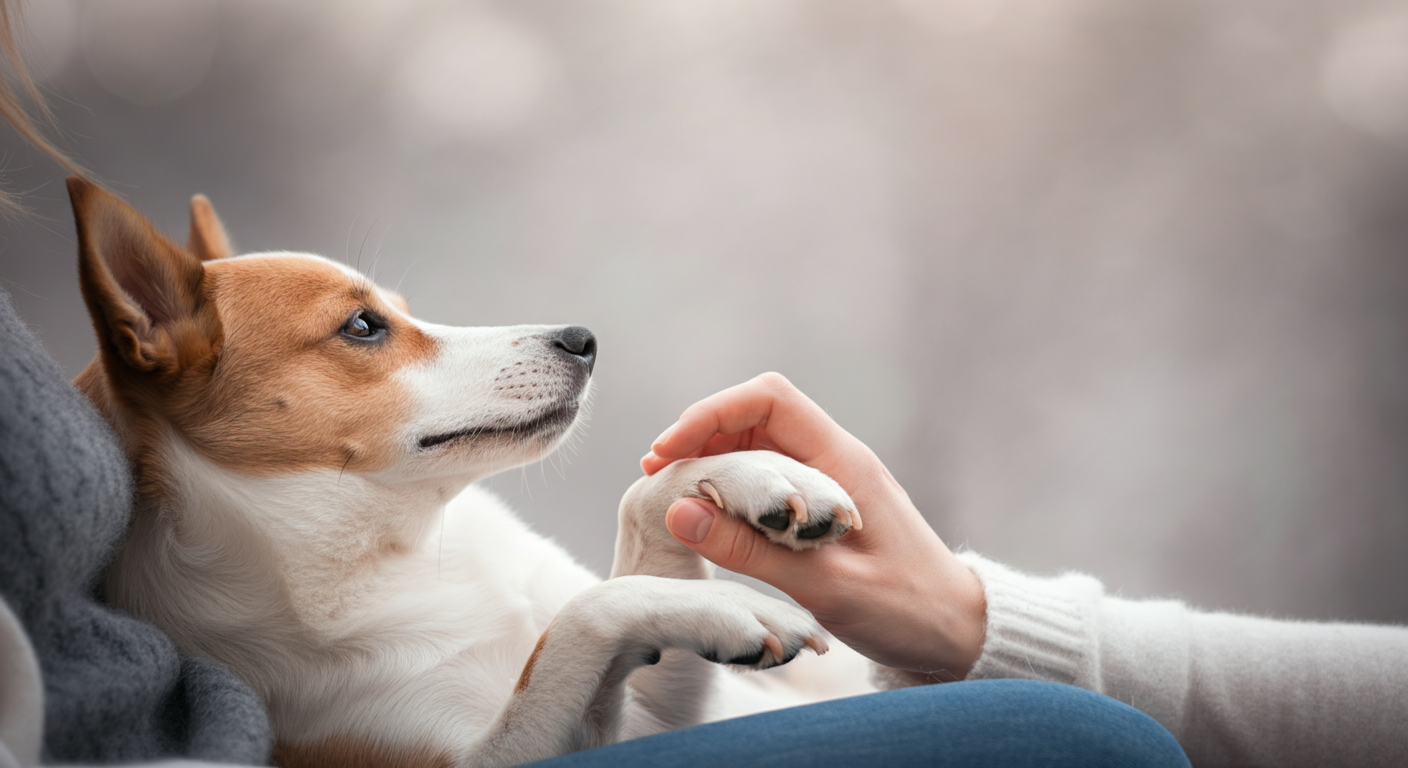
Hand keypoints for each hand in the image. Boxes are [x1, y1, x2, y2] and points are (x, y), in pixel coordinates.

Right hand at [642, 372, 986, 680]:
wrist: (958, 631)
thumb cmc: (906, 609)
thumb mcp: (824, 587)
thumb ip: (750, 550)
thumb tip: (681, 510)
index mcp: (842, 462)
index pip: (768, 400)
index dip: (712, 413)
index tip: (670, 450)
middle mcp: (835, 459)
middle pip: (755, 416)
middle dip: (702, 436)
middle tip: (659, 476)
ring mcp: (830, 480)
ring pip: (758, 447)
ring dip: (714, 461)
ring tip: (675, 496)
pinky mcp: (825, 507)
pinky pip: (770, 479)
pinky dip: (734, 488)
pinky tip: (711, 517)